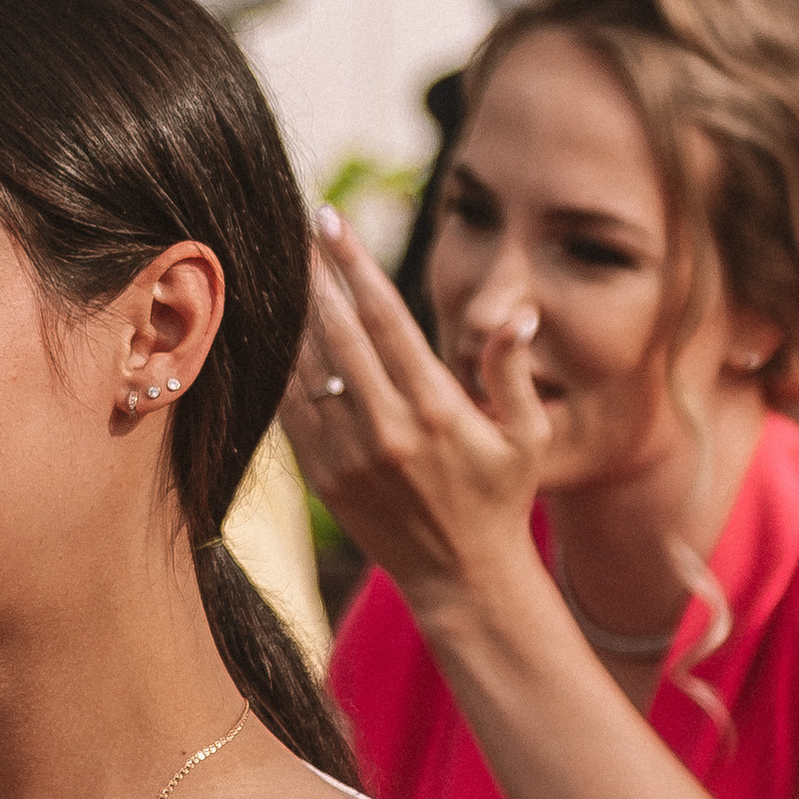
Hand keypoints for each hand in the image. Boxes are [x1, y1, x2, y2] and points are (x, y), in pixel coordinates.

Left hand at [282, 209, 548, 617]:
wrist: (462, 578)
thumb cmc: (502, 497)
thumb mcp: (529, 436)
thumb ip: (513, 371)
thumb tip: (520, 313)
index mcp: (437, 409)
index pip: (385, 316)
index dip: (353, 263)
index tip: (330, 220)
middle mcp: (387, 429)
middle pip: (336, 331)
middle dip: (312, 274)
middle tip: (289, 227)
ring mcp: (348, 456)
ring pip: (304, 368)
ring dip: (288, 314)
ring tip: (274, 268)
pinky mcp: (323, 478)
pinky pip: (289, 411)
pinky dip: (276, 368)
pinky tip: (269, 331)